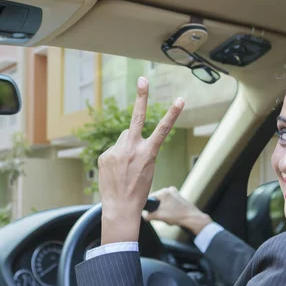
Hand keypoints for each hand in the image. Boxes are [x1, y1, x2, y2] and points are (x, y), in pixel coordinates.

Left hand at [98, 76, 184, 244]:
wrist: (121, 207)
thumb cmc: (138, 190)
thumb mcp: (148, 169)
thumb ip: (140, 149)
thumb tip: (127, 135)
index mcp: (148, 153)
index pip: (163, 129)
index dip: (173, 114)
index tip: (180, 99)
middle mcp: (132, 148)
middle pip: (137, 117)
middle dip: (141, 96)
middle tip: (142, 79)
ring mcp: (116, 151)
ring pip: (123, 139)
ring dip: (126, 146)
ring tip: (126, 167)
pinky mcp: (105, 155)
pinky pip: (113, 149)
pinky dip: (116, 157)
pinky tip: (116, 171)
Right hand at [144, 187, 211, 234]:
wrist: (192, 218)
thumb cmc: (178, 216)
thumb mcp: (159, 216)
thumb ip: (148, 215)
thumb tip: (144, 215)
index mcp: (163, 192)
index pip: (150, 197)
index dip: (148, 206)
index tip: (150, 213)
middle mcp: (169, 190)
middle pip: (157, 200)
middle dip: (157, 209)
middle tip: (161, 216)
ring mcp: (175, 193)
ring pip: (163, 202)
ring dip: (163, 210)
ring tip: (168, 216)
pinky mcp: (179, 198)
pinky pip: (169, 203)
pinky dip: (169, 209)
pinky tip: (173, 215)